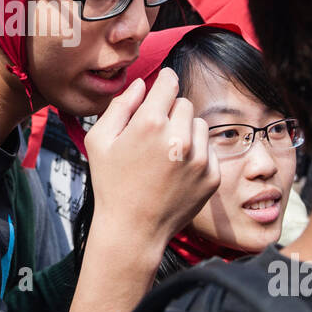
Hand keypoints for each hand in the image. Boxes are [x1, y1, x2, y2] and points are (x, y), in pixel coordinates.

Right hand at [84, 67, 220, 264]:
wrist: (133, 231)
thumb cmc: (110, 185)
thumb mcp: (99, 141)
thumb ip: (120, 106)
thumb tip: (141, 84)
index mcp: (149, 124)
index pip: (169, 83)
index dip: (164, 81)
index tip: (163, 85)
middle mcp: (179, 138)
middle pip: (184, 103)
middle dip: (170, 111)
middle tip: (154, 133)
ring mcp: (199, 158)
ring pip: (199, 124)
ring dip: (186, 131)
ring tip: (166, 153)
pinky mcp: (212, 176)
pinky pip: (208, 149)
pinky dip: (196, 153)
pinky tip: (177, 170)